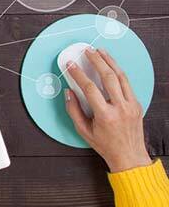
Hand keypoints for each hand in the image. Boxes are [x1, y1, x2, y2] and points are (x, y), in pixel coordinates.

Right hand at [65, 48, 151, 173]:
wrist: (129, 155)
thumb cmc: (106, 145)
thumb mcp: (83, 131)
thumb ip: (73, 110)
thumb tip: (69, 92)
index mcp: (105, 115)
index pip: (89, 88)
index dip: (78, 74)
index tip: (70, 65)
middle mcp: (121, 108)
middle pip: (108, 77)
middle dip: (96, 61)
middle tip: (88, 51)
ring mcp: (131, 105)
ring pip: (121, 77)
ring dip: (110, 62)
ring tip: (101, 52)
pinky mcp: (137, 104)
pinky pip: (127, 84)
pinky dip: (119, 72)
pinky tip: (111, 65)